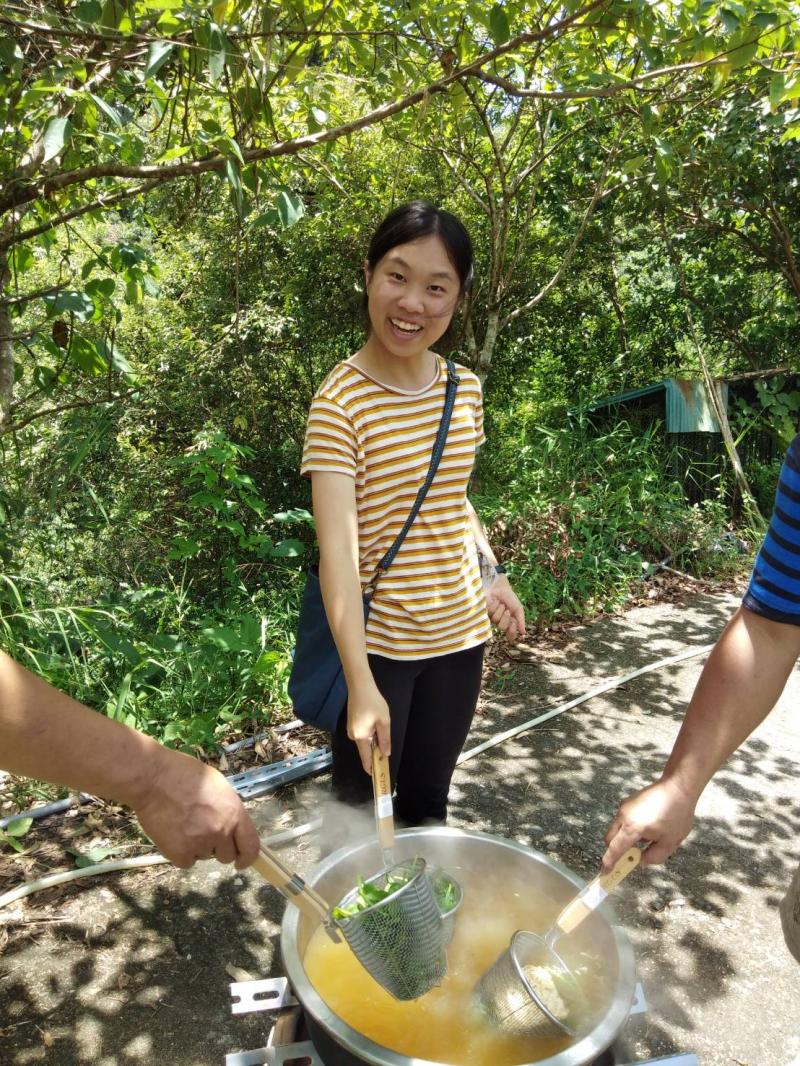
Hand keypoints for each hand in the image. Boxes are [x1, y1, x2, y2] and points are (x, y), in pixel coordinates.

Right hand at [131, 747, 260, 869]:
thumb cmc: (185, 774)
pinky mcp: (180, 854)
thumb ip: (228, 809)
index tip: (241, 862)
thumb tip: (231, 824)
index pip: (251, 846)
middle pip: (227, 855)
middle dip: (218, 848)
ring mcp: (201, 844)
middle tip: (202, 832)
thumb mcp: (218, 786)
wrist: (154, 779)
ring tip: (183, 825)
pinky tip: (172, 834)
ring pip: (204, 856)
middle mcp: (221, 832)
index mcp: (234, 814)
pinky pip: (185, 862)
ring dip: (197, 847)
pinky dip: (180, 853)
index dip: (247, 857)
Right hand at [346, 681, 390, 773]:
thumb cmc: (373, 703)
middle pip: (365, 749)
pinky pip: (361, 734)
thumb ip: (384, 740)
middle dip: (375, 750)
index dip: (371, 768)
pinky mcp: (351, 723)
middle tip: (385, 743)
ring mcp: (350, 729)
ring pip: (364, 741)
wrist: (360, 686)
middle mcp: (353, 735)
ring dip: (373, 739)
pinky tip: (374, 722)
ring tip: (380, 725)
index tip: (377, 776)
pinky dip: (369, 733)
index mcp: (361, 737)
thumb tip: (385, 754)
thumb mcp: (384, 722)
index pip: (366, 758)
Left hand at [486, 575, 525, 643]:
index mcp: (510, 623)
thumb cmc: (510, 597)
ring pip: (495, 620)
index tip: (513, 624)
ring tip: (501, 603)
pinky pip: (489, 613)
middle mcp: (501, 622)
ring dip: (500, 609)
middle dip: (505, 618)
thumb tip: (523, 633)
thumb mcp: (518, 608)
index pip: (510, 635)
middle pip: (502, 628)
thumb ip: (521, 620)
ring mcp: (492, 618)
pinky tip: (495, 601)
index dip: (511, 632)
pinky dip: (494, 605)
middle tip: (507, 610)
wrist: (500, 587)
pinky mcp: (485, 612)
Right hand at [601, 778, 696, 871]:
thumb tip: (641, 860)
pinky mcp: (628, 801)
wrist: (677, 787)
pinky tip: (649, 823)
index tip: (605, 872)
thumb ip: (654, 856)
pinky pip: (623, 819)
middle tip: (631, 855)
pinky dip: (629, 827)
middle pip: (610, 838)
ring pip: (617, 828)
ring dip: (625, 837)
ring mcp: (624, 807)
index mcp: (632, 828)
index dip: (609, 862)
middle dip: (615, 849)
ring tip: (649, 836)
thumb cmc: (676, 815)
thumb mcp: (670, 842)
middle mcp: (623, 816)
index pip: (615, 849)